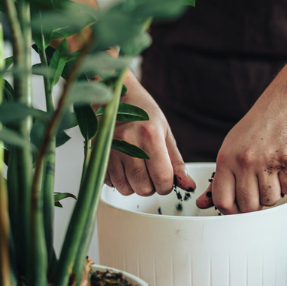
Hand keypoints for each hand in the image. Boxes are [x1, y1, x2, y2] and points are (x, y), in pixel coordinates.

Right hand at [105, 70, 194, 195]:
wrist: (116, 96)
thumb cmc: (143, 112)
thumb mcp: (165, 133)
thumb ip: (177, 162)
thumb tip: (189, 186)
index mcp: (150, 136)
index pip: (162, 179)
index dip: (167, 186)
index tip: (166, 180)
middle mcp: (128, 143)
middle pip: (144, 188)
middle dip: (152, 186)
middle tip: (151, 172)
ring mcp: (110, 150)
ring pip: (126, 189)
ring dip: (134, 185)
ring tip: (137, 168)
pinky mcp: (97, 154)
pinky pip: (110, 183)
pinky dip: (119, 181)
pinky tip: (123, 166)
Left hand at [196, 91, 286, 213]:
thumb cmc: (258, 128)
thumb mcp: (231, 148)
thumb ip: (219, 178)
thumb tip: (202, 204)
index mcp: (226, 158)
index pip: (222, 200)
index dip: (231, 211)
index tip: (239, 208)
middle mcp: (244, 160)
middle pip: (248, 206)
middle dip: (255, 205)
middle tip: (259, 190)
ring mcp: (267, 161)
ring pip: (270, 200)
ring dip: (274, 194)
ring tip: (273, 175)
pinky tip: (285, 168)